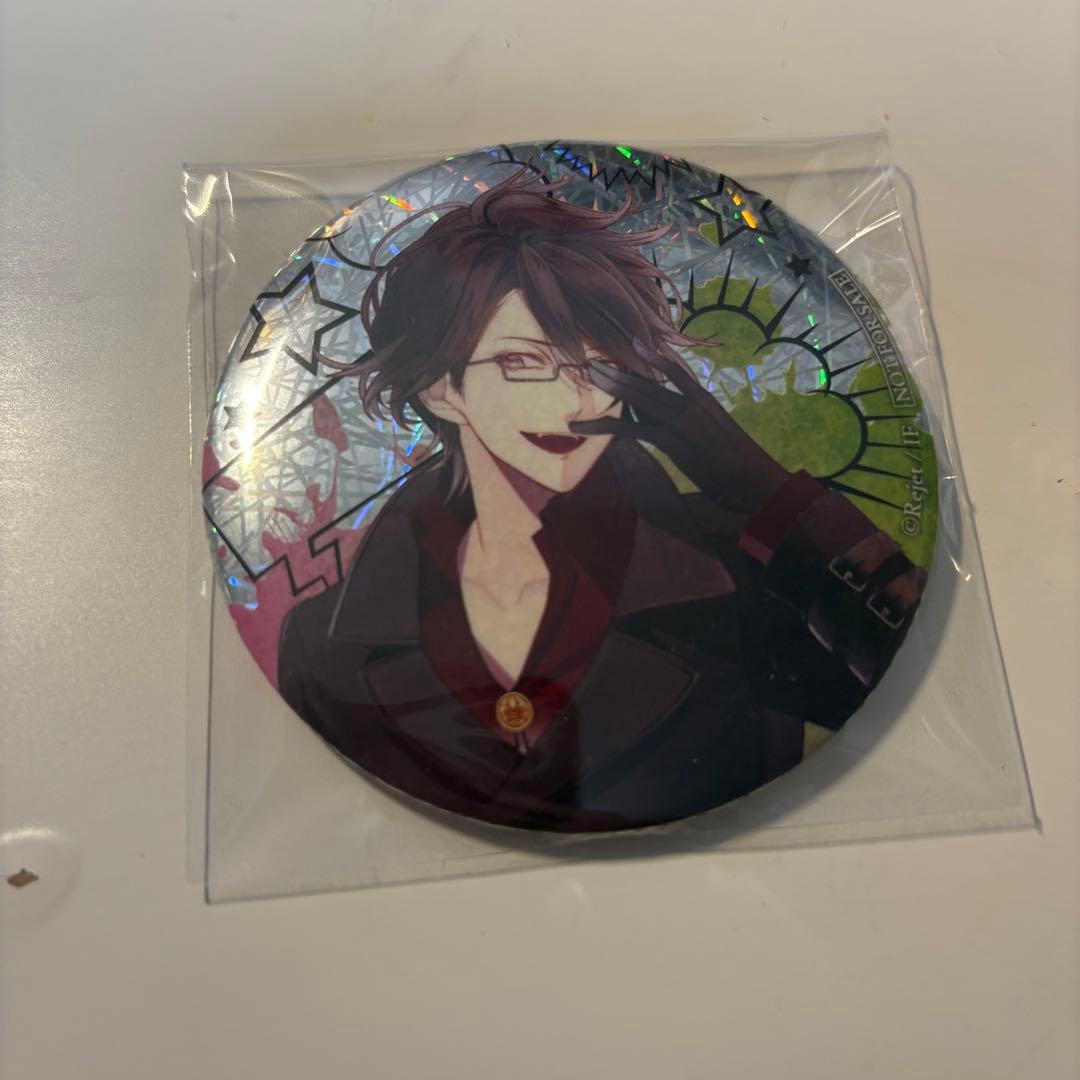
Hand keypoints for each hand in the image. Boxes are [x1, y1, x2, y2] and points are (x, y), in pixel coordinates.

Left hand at [569, 341, 788, 513]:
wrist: (753, 478)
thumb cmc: (741, 462)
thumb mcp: (720, 436)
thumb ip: (698, 424)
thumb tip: (671, 427)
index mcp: (704, 398)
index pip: (673, 370)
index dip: (652, 358)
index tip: (632, 345)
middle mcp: (690, 403)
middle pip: (648, 379)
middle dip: (619, 369)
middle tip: (594, 360)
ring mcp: (680, 419)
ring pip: (638, 395)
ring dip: (611, 384)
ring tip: (589, 374)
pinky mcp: (671, 440)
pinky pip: (631, 429)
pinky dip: (605, 425)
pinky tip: (586, 423)